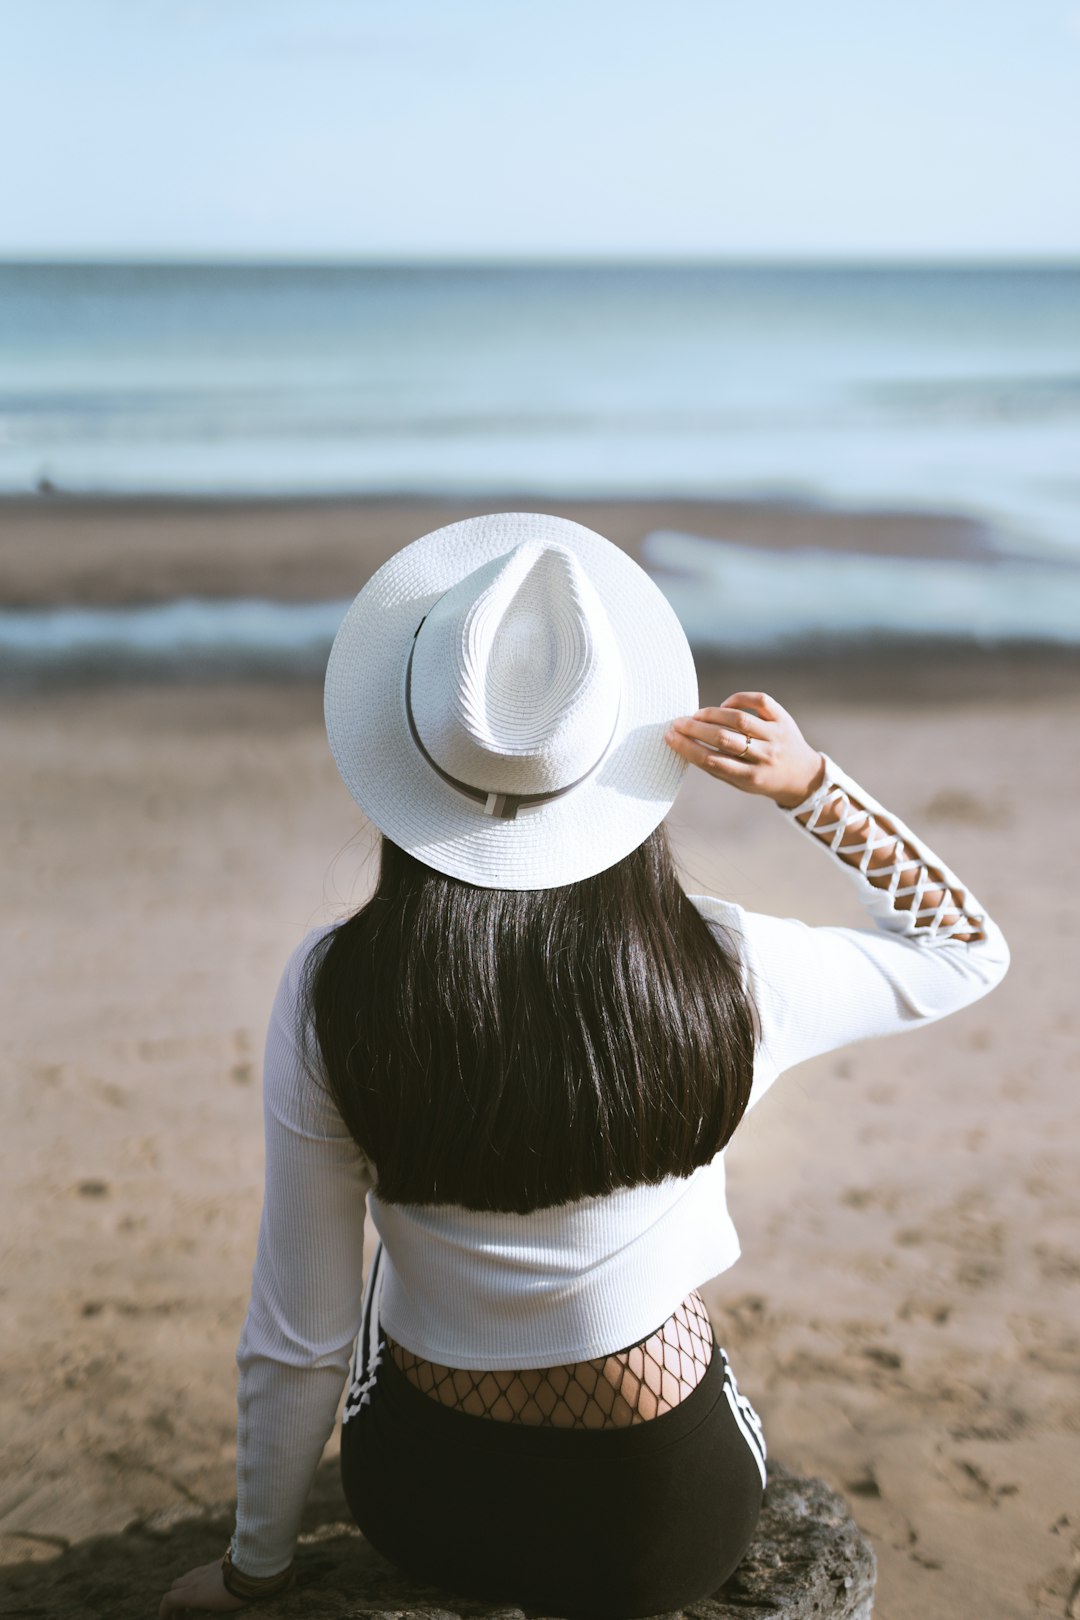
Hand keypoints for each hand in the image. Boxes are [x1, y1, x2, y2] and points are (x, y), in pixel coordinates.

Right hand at [158, 1559, 250, 1615]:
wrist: (253, 1567)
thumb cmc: (236, 1593)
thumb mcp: (218, 1611)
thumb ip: (203, 1608)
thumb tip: (197, 1606)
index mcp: (193, 1592)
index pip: (169, 1599)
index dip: (164, 1610)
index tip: (165, 1619)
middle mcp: (197, 1578)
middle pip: (176, 1585)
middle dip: (175, 1599)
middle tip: (183, 1614)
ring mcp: (208, 1568)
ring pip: (189, 1576)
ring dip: (186, 1589)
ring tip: (196, 1602)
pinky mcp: (219, 1561)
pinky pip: (202, 1570)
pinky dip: (198, 1581)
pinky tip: (210, 1588)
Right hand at [665, 691, 825, 807]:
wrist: (803, 776)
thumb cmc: (762, 779)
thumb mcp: (740, 782)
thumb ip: (716, 765)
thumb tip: (684, 742)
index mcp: (751, 778)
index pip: (713, 761)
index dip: (688, 748)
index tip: (670, 737)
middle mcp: (766, 756)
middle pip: (725, 739)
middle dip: (696, 729)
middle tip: (677, 723)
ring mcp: (776, 736)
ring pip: (739, 719)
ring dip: (712, 714)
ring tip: (696, 715)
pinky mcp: (784, 719)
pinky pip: (760, 701)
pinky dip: (738, 699)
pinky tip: (725, 705)